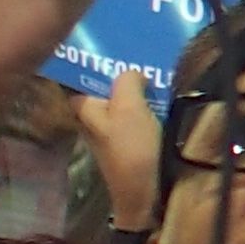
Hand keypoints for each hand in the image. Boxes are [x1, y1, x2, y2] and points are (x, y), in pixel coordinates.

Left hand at [74, 66, 163, 231]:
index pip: (78, 78)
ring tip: (158, 68)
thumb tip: (133, 73)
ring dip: (137, 89)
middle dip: (119, 71)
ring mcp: (114, 134)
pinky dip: (149, 106)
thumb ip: (127, 81)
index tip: (107, 44)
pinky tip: (166, 97)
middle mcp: (95, 120)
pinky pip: (138, 117)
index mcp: (85, 110)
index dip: (88, 61)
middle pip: (104, 88)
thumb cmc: (133, 150)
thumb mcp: (128, 108)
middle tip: (141, 50)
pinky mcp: (134, 145)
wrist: (149, 198)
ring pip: (123, 101)